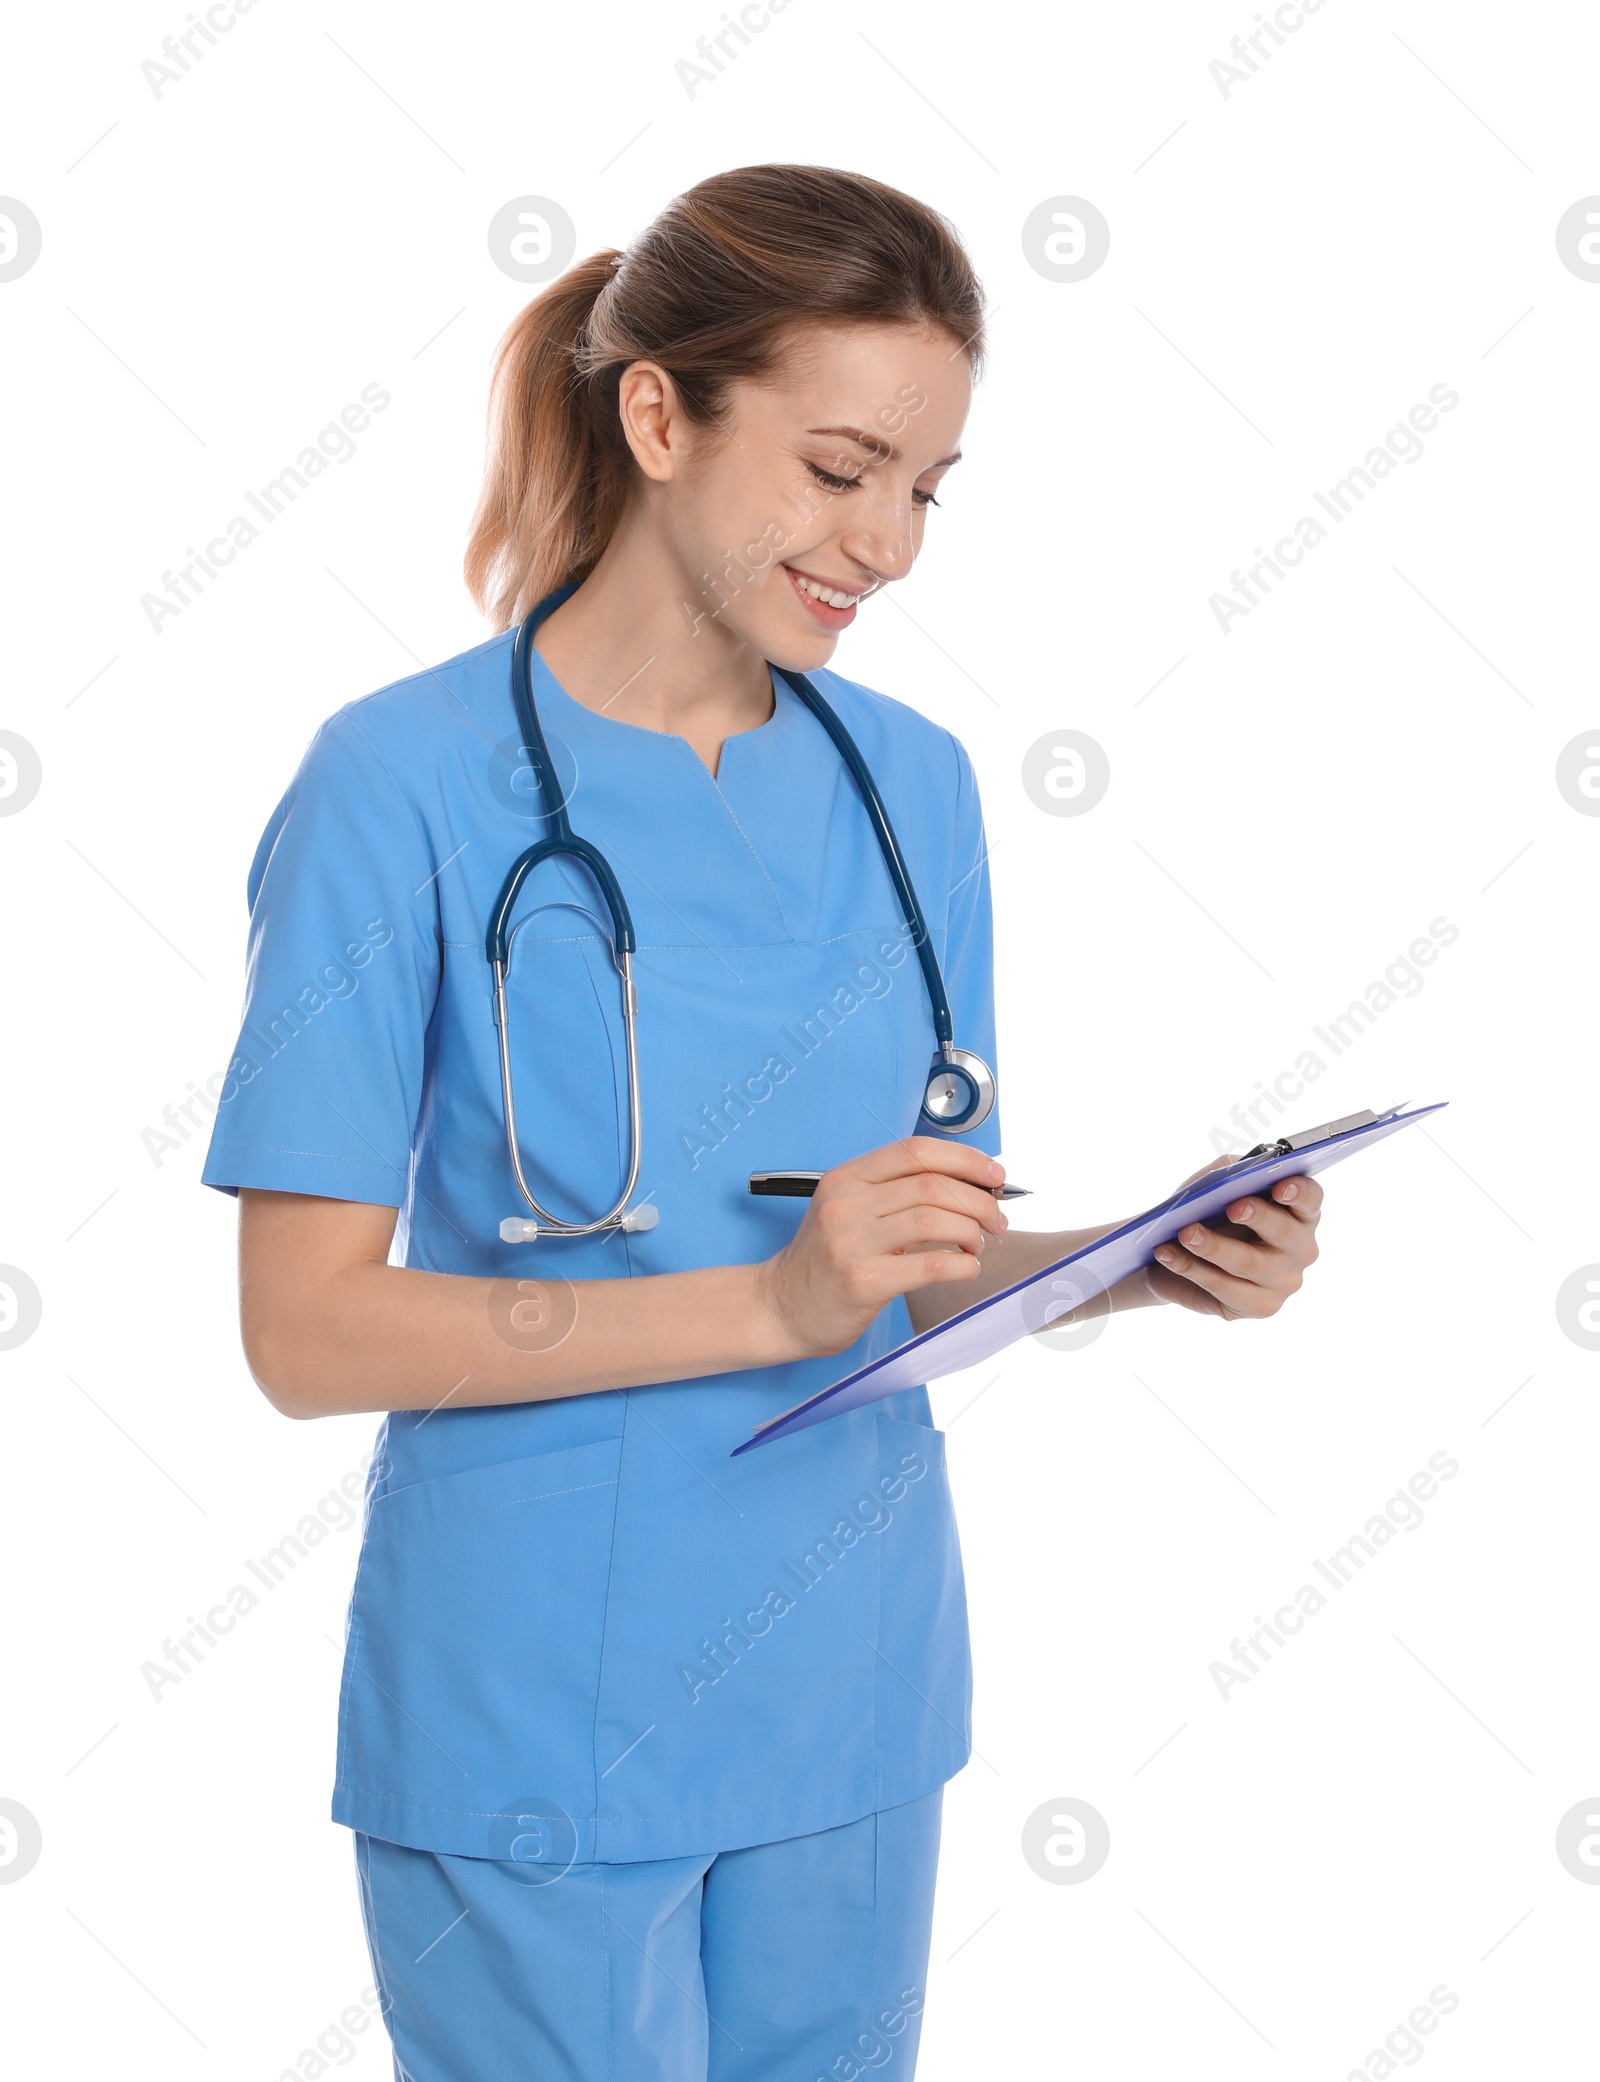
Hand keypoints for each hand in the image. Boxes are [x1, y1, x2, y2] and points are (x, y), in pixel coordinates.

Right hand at [755, 1136, 1009, 1359]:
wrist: (780, 1307)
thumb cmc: (823, 1260)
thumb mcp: (848, 1209)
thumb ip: (895, 1192)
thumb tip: (968, 1185)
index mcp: (846, 1178)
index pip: (915, 1151)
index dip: (964, 1159)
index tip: (993, 1175)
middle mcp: (846, 1204)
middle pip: (931, 1185)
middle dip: (978, 1200)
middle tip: (996, 1219)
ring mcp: (852, 1243)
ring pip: (933, 1220)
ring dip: (971, 1232)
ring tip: (977, 1245)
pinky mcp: (863, 1282)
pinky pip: (929, 1265)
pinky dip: (961, 1265)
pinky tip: (966, 1268)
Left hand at [1144, 1163, 1321, 1320]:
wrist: (1178, 1255)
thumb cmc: (1207, 1214)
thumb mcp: (1217, 1186)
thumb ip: (1231, 1172)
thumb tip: (1237, 1170)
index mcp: (1299, 1213)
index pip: (1310, 1199)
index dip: (1299, 1192)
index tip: (1279, 1187)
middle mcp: (1300, 1249)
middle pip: (1284, 1231)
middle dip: (1258, 1217)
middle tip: (1232, 1207)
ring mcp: (1284, 1281)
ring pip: (1249, 1263)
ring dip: (1214, 1246)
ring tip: (1185, 1233)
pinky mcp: (1260, 1306)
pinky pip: (1224, 1288)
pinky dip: (1191, 1268)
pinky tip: (1168, 1254)